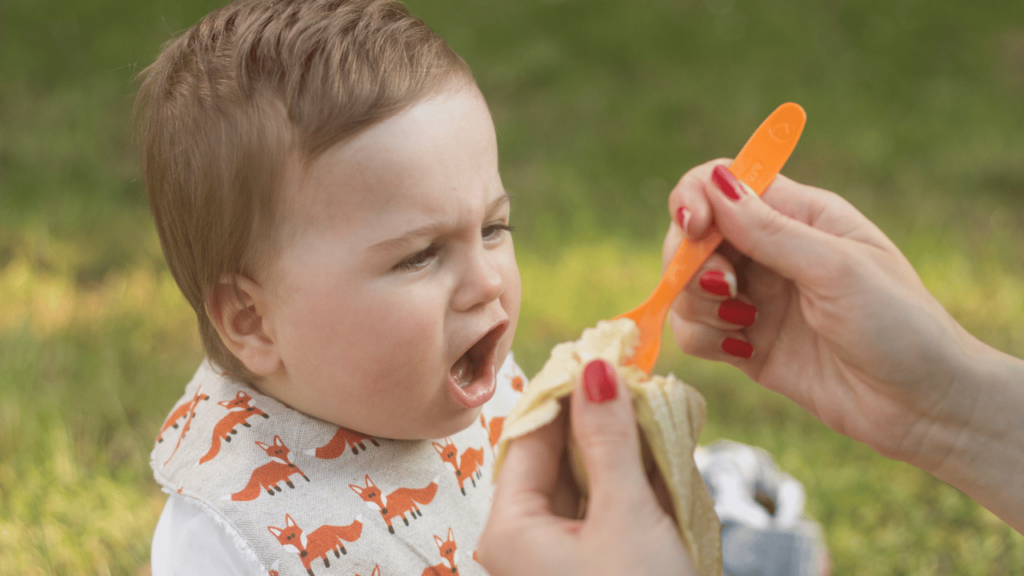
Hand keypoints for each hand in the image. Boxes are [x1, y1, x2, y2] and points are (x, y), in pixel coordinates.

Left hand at [477, 359, 693, 575]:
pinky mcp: (603, 561)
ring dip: (628, 445)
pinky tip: (669, 443)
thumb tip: (595, 370)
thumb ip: (610, 440)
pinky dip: (642, 479)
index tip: (599, 351)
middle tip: (635, 371)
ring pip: (594, 480)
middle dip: (603, 417)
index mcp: (511, 529)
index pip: (529, 437)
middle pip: (562, 456)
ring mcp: (567, 552)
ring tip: (659, 399)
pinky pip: (616, 507)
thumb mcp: (626, 515)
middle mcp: (530, 539)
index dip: (564, 391)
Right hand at [664, 160, 977, 469]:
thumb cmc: (898, 324)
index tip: (694, 226)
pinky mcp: (745, 345)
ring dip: (697, 305)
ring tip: (741, 324)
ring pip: (685, 287)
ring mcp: (754, 300)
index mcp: (799, 215)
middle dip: (692, 261)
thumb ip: (769, 231)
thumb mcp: (836, 268)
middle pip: (691, 236)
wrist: (922, 405)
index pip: (723, 183)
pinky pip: (695, 331)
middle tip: (725, 290)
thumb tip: (714, 183)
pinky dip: (704, 339)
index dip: (696, 198)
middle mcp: (770, 252)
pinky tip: (742, 351)